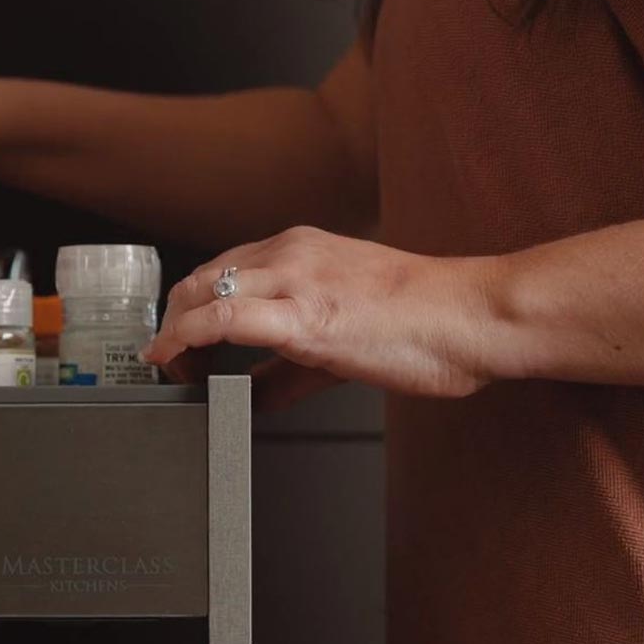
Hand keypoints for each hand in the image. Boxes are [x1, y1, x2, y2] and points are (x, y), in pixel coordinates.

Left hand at [145, 226, 497, 408]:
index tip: (175, 345)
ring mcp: (297, 279)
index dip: (185, 310)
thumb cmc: (425, 321)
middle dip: (171, 323)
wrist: (474, 315)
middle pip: (198, 279)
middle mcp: (292, 253)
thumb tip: (251, 395)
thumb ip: (289, 363)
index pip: (219, 269)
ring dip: (172, 334)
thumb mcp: (339, 331)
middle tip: (168, 365)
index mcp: (301, 249)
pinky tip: (172, 358)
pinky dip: (183, 338)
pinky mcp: (306, 315)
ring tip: (170, 370)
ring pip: (201, 293)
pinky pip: (223, 318)